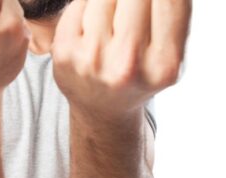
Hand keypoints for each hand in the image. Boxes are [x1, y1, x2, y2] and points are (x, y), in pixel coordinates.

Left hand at [52, 0, 190, 117]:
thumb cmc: (138, 73)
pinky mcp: (64, 52)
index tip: (151, 5)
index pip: (169, 0)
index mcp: (164, 65)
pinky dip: (87, 7)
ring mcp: (92, 58)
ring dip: (110, 2)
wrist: (102, 109)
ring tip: (112, 21)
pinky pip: (78, 3)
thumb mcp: (170, 54)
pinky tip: (92, 26)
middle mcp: (127, 64)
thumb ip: (170, 12)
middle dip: (134, 0)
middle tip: (129, 14)